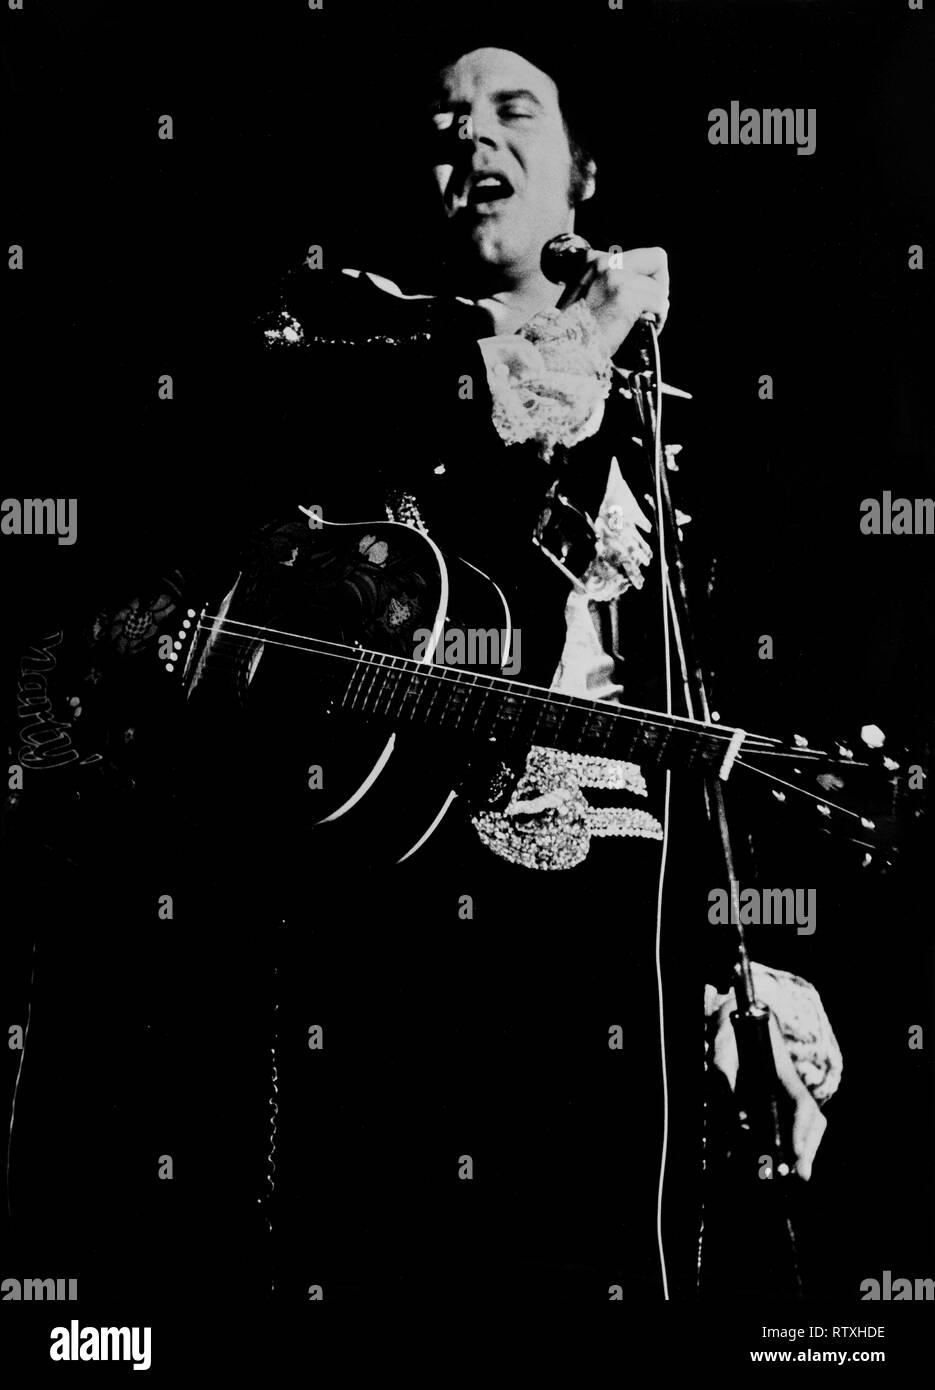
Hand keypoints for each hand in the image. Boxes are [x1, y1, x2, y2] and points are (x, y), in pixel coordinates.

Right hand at [565, 246, 669, 357]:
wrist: (563, 349)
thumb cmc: (574, 332)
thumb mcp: (584, 296)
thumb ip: (607, 283)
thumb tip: (638, 284)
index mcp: (594, 260)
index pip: (639, 254)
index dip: (649, 275)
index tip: (644, 297)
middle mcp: (605, 262)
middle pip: (656, 259)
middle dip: (660, 286)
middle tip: (651, 308)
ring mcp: (615, 277)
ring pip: (659, 287)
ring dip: (658, 308)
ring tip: (646, 324)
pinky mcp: (624, 295)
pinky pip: (659, 303)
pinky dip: (659, 318)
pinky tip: (647, 329)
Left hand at [711, 1000, 827, 1180]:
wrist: (735, 1025)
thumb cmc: (730, 1038)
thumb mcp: (721, 1052)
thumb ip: (724, 1080)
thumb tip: (733, 1117)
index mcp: (782, 1073)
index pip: (801, 1103)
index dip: (801, 1129)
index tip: (796, 1151)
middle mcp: (788, 1088)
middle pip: (811, 1121)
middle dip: (807, 1149)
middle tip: (800, 1175)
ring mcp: (784, 1099)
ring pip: (802, 1129)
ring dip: (798, 1153)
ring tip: (789, 1176)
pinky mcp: (773, 1109)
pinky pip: (783, 1130)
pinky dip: (781, 1148)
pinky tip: (770, 1165)